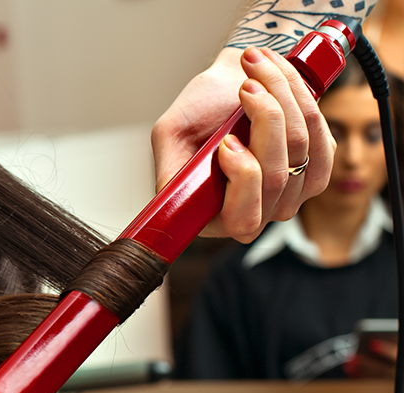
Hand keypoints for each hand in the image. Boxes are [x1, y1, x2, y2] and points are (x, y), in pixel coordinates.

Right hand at [152, 47, 334, 241]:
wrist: (232, 83)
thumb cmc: (202, 109)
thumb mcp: (171, 135)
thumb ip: (170, 168)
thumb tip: (173, 197)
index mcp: (217, 216)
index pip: (243, 220)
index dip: (243, 178)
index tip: (227, 141)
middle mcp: (258, 212)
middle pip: (274, 179)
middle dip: (264, 121)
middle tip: (245, 88)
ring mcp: (292, 194)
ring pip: (299, 152)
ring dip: (281, 100)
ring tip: (257, 75)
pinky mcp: (319, 167)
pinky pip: (319, 136)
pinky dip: (300, 99)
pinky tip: (281, 82)